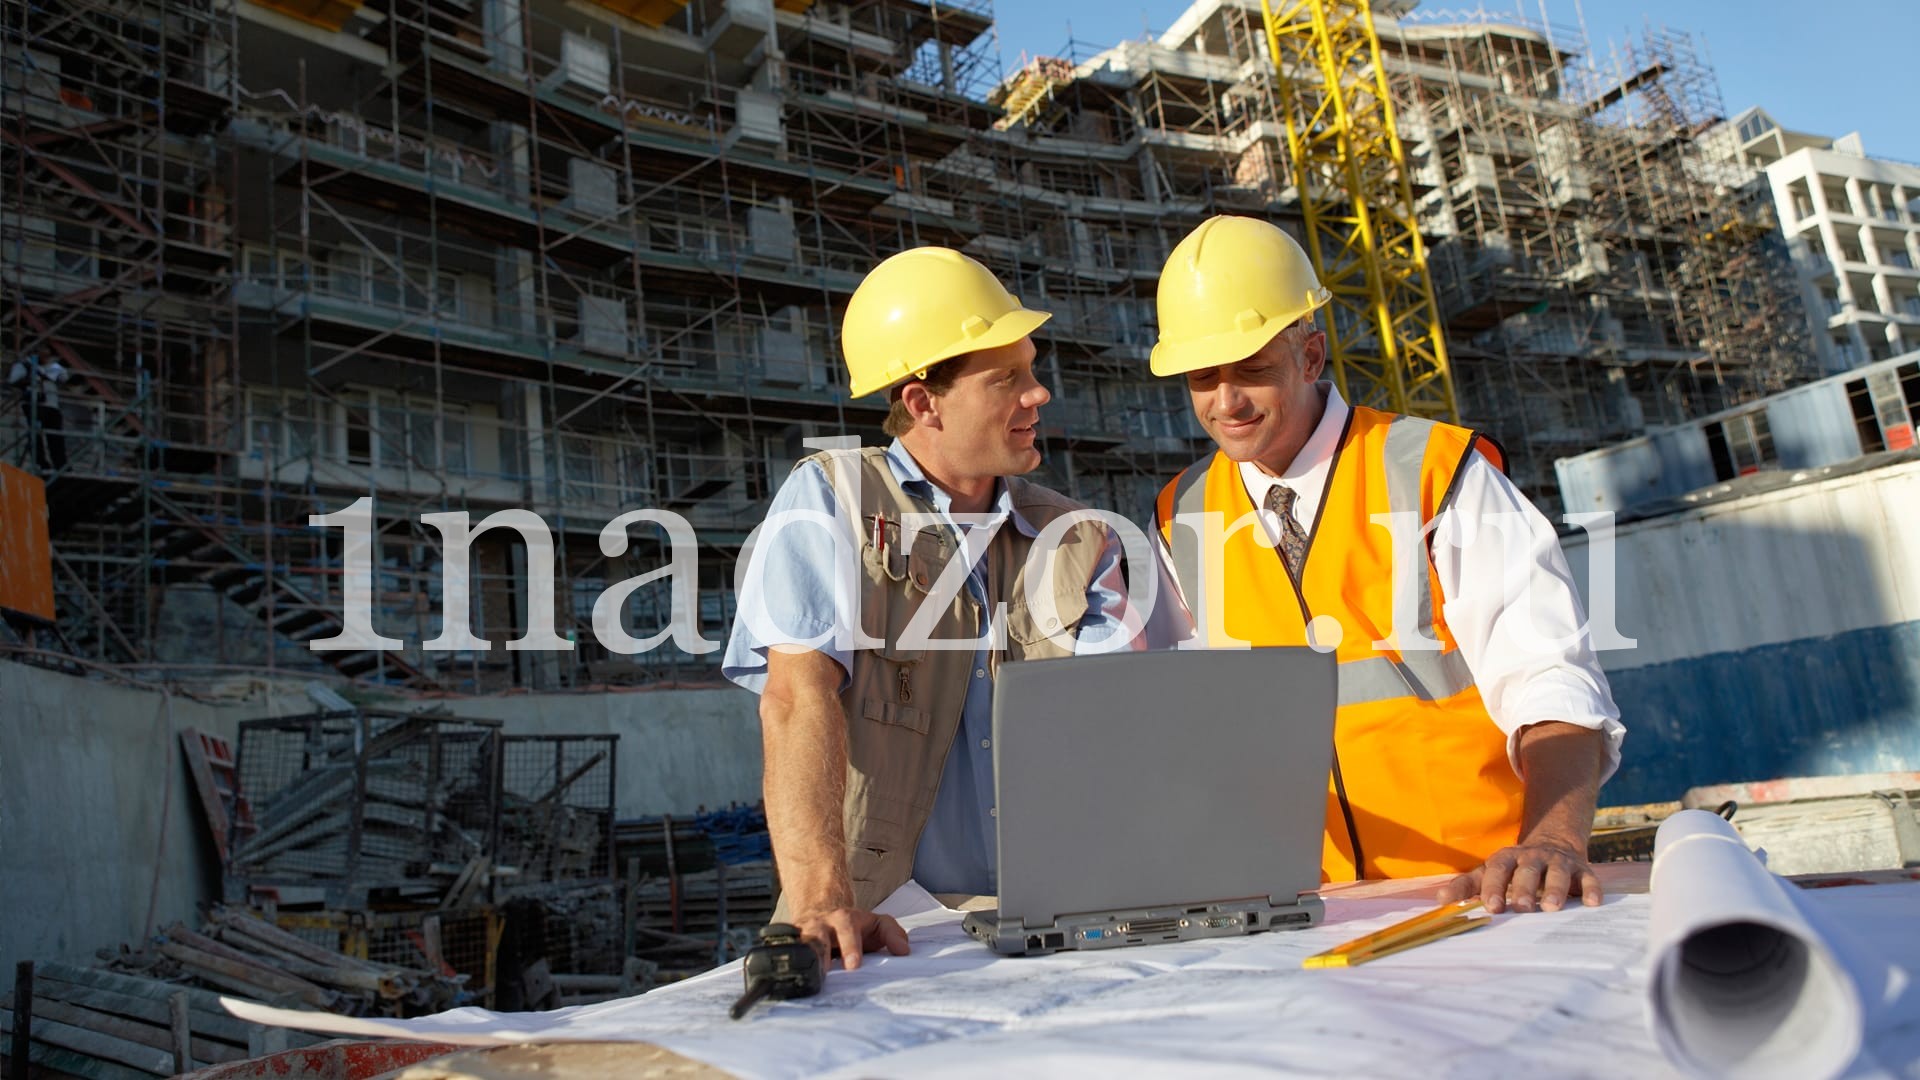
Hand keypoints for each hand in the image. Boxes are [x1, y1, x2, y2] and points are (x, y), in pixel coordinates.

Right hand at [790, 907, 910, 970]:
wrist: (822, 914)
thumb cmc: (854, 926)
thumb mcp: (877, 924)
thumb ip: (893, 933)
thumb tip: (903, 951)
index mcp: (844, 919)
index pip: (847, 930)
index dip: (850, 947)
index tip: (853, 966)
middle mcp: (820, 925)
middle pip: (817, 936)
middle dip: (820, 953)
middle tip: (825, 973)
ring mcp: (802, 934)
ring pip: (797, 945)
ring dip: (800, 961)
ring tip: (805, 980)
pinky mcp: (789, 945)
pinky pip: (784, 955)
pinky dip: (785, 966)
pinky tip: (790, 983)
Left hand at [1437, 838, 1601, 912]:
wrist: (1553, 845)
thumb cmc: (1514, 869)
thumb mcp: (1490, 873)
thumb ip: (1467, 886)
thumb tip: (1440, 900)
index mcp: (1507, 859)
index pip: (1497, 870)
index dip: (1494, 887)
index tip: (1490, 906)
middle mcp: (1532, 858)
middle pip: (1527, 871)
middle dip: (1523, 888)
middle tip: (1520, 908)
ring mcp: (1558, 863)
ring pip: (1557, 873)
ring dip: (1555, 889)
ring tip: (1551, 908)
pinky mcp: (1582, 870)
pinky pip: (1589, 878)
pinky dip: (1591, 889)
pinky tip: (1592, 903)